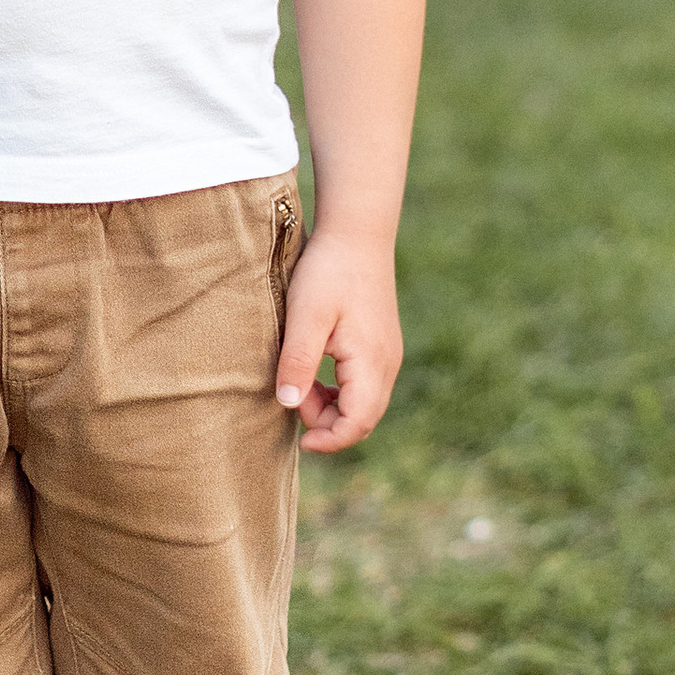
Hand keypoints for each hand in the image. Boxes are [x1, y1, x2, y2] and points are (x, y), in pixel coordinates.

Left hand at [275, 222, 403, 452]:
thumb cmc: (329, 272)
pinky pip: (363, 386)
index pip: (358, 423)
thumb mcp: (306, 316)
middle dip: (326, 423)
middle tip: (292, 397)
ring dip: (331, 406)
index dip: (329, 441)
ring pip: (363, 404)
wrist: (357, 233)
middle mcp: (387, 364)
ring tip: (299, 382)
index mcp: (372, 363)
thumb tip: (287, 404)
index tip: (300, 441)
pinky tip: (314, 375)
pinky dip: (339, 392)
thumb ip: (298, 362)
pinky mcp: (380, 346)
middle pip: (363, 419)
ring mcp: (387, 355)